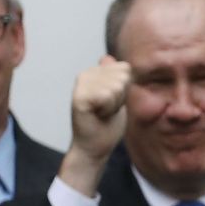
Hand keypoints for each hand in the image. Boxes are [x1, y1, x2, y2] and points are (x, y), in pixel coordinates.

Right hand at [59, 55, 131, 195]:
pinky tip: (98, 116)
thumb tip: (107, 58)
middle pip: (122, 77)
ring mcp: (81, 85)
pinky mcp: (79, 97)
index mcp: (94, 73)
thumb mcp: (117, 98)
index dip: (125, 91)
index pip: (125, 69)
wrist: (94, 147)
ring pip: (116, 87)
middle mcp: (85, 74)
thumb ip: (115, 78)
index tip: (112, 104)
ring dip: (115, 105)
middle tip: (107, 111)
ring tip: (102, 114)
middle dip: (121, 98)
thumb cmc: (106, 125)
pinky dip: (108, 110)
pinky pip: (107, 96)